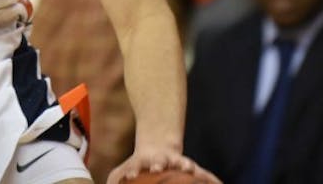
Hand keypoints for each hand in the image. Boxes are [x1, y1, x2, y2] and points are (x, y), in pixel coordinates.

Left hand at [107, 149, 222, 183]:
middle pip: (158, 161)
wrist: (158, 146)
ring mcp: (176, 161)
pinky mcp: (190, 165)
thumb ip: (116, 180)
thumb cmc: (141, 166)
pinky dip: (210, 178)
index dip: (134, 171)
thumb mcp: (123, 172)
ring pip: (181, 162)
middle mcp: (160, 161)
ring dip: (184, 165)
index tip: (133, 174)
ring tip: (188, 168)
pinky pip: (203, 173)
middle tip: (158, 166)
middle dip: (158, 163)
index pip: (136, 167)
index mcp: (142, 163)